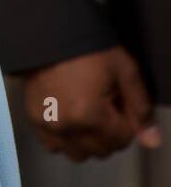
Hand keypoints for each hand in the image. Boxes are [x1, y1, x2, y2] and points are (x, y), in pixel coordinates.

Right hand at [21, 46, 163, 160]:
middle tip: (100, 102)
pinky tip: (68, 116)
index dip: (124, 119)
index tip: (115, 99)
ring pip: (78, 154)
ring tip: (84, 110)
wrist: (48, 32)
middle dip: (108, 132)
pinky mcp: (34, 121)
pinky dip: (64, 138)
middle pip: (102, 151)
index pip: (122, 140)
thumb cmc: (86, 48)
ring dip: (86, 140)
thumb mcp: (123, 70)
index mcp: (89, 115)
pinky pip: (55, 147)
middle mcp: (66, 126)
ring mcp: (47, 126)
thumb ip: (140, 108)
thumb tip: (151, 140)